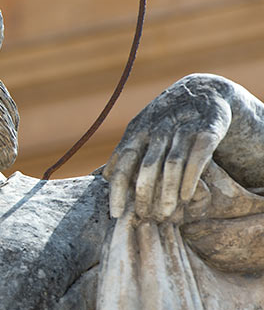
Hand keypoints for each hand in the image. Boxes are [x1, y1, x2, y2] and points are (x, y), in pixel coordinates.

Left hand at [103, 77, 232, 219]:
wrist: (203, 91)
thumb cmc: (164, 119)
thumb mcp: (141, 131)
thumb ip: (124, 153)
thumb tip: (101, 178)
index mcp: (137, 131)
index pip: (122, 164)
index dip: (118, 190)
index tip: (116, 214)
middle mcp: (158, 128)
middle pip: (146, 167)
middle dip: (144, 196)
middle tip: (144, 218)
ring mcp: (182, 128)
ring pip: (171, 165)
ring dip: (167, 192)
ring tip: (166, 215)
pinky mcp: (207, 130)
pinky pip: (197, 158)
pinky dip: (190, 179)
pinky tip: (186, 198)